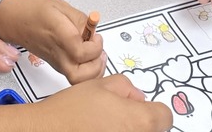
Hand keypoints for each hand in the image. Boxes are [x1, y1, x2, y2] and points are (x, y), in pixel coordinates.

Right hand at [0, 0, 105, 83]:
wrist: (14, 19)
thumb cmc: (33, 10)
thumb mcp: (60, 5)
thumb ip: (80, 18)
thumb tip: (93, 29)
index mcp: (58, 34)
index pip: (80, 52)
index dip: (95, 46)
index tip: (96, 36)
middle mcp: (56, 52)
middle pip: (79, 76)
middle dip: (96, 66)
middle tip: (99, 51)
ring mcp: (56, 62)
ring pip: (77, 81)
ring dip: (93, 72)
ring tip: (97, 57)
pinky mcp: (56, 65)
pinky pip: (75, 77)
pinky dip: (87, 73)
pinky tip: (89, 59)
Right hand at [31, 74, 172, 131]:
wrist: (47, 130)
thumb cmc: (71, 110)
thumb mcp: (99, 84)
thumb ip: (125, 86)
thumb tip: (135, 97)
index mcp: (140, 120)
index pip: (165, 116)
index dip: (152, 109)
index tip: (140, 108)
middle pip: (153, 129)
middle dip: (140, 120)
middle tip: (117, 116)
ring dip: (127, 130)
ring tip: (104, 126)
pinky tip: (97, 131)